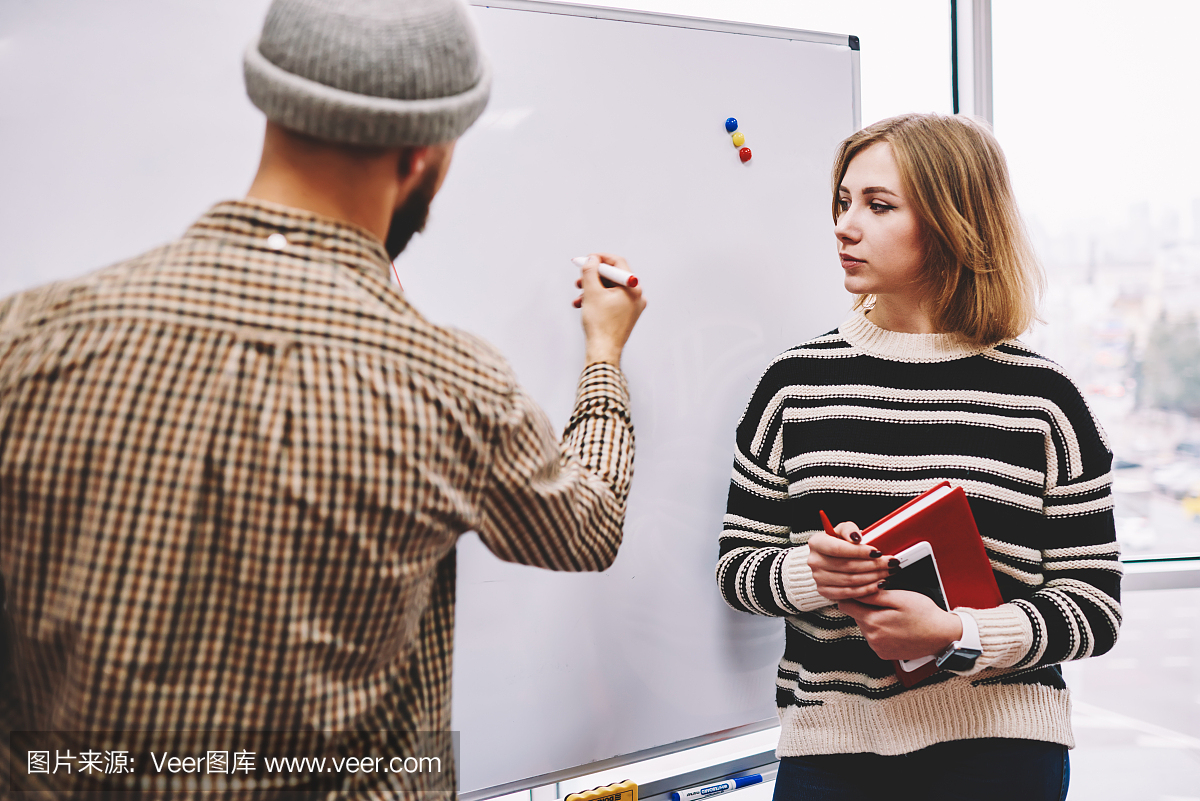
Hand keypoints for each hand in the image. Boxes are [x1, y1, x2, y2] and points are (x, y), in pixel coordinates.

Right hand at [571, 254, 645, 365]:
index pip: (617, 263)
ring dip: (592, 290)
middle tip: (579, 279)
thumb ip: (590, 271)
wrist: (603, 351)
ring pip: (610, 290)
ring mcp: (633, 307)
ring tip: (578, 297)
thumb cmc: (600, 325)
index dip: (599, 259)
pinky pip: (611, 301)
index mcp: (633, 288)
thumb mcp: (592, 292)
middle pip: (613, 277)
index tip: (586, 259)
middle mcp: (637, 296)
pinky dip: (598, 300)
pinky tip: (583, 306)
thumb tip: (592, 260)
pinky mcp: (626, 316)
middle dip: (593, 277)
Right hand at [807, 521, 895, 600]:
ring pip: (851, 580)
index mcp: (816, 543)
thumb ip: (849, 529)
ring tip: (889, 572)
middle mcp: (814, 561)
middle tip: (891, 563)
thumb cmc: (839, 542)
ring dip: (874, 577)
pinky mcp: (824, 591)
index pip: (838, 549)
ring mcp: (818, 578)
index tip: (878, 552)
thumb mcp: (842, 530)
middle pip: (847, 566)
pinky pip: (849, 593)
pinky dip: (867, 590)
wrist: (828, 558)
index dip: (860, 552)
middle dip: (873, 565)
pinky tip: (880, 584)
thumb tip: (856, 537)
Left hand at [838, 590, 962, 660]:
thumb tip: (854, 590)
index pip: (845, 605)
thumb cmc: (924, 614)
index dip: (852, 594)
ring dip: (873, 618)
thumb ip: (873, 594)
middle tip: (886, 601)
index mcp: (873, 622)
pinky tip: (895, 626)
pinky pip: (874, 637)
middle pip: (855, 615)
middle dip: (865, 606)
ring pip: (865, 626)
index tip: (862, 590)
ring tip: (894, 615)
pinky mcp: (884, 654)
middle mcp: (872, 638)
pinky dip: (880, 630)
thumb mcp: (900, 598)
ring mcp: (878, 648)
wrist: (942, 636)